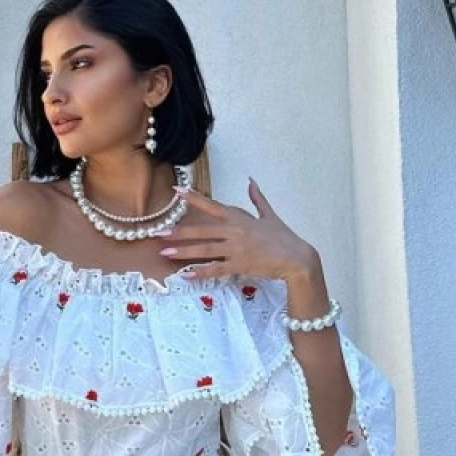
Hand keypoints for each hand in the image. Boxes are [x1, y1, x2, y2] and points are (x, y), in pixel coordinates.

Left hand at [156, 179, 318, 281]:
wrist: (297, 258)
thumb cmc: (284, 237)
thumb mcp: (270, 215)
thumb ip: (257, 198)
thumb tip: (251, 181)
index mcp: (240, 218)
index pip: (213, 205)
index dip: (194, 198)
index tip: (177, 191)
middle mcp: (235, 231)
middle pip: (202, 230)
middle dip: (179, 231)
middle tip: (158, 233)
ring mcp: (236, 249)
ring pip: (205, 250)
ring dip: (183, 252)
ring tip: (165, 253)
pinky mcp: (240, 265)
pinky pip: (216, 269)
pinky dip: (201, 272)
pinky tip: (187, 275)